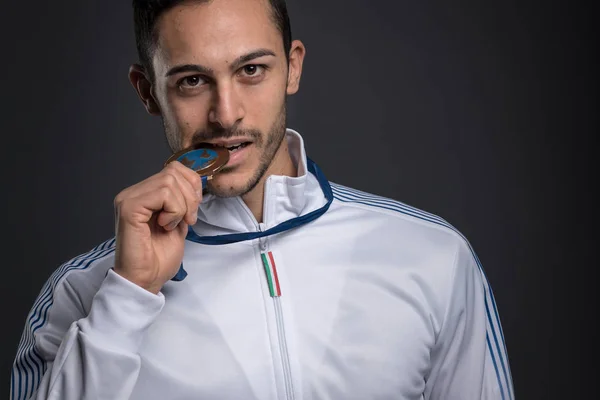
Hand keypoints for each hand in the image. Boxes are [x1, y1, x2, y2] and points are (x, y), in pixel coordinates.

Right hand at [112, 161, 201, 293]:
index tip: (192, 211)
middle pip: (174, 172)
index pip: (174, 169)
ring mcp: (129, 198)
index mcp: (144, 194)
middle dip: (190, 196)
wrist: (146, 280)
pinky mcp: (129, 207)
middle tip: (188, 220)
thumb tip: (196, 185)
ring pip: (169, 181)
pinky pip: (162, 193)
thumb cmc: (159, 258)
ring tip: (173, 225)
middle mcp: (133, 192)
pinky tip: (165, 226)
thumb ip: (182, 202)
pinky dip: (173, 210)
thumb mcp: (179, 222)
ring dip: (182, 206)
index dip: (191, 186)